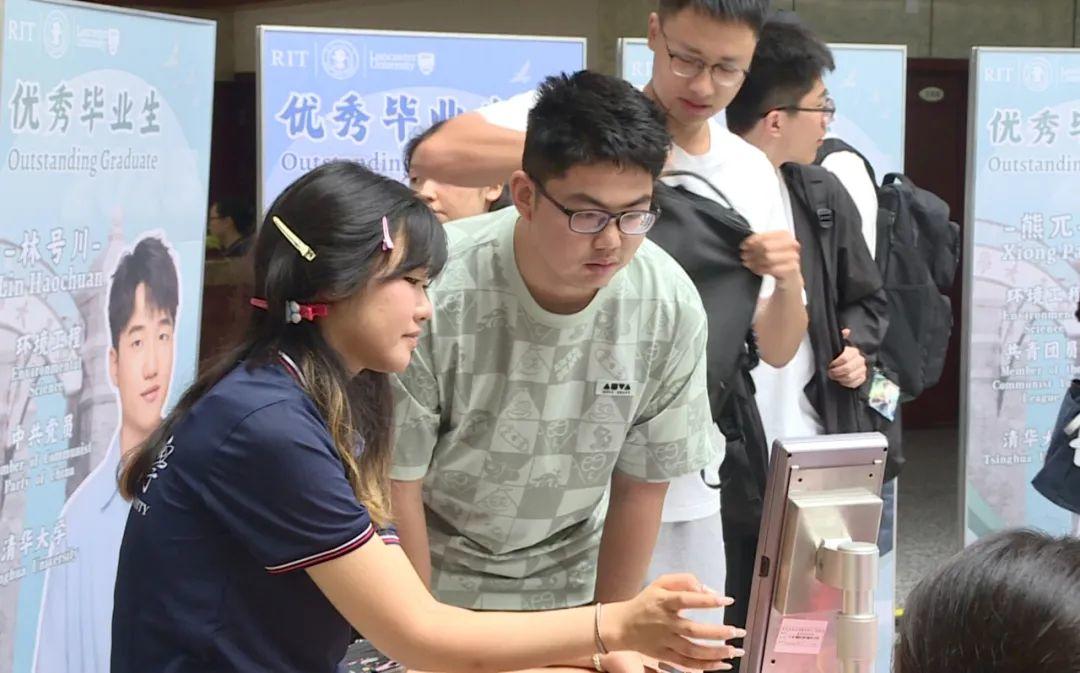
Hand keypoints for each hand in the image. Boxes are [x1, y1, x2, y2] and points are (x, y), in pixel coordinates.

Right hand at [603, 574, 744, 671]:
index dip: (707, 600)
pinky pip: (686, 664)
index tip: (727, 600)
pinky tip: (722, 663)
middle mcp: (664, 622)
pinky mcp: (664, 655)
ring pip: (692, 650)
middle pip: (692, 630)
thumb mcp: (660, 583)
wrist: (621, 626)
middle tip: (737, 631)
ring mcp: (664, 641)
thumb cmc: (646, 602)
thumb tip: (708, 590)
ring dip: (715, 652)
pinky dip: (705, 666)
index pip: (686, 599)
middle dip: (717, 632)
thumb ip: (684, 581)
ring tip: (734, 650)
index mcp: (663, 601)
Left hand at [740, 231, 801, 287]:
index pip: (764, 236)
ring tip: (747, 263)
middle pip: (765, 246)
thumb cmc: (778, 260)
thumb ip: (760, 243)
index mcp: (784, 234)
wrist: (790, 277)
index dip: (751, 241)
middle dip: (752, 252)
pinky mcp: (792, 268)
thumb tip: (746, 244)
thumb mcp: (770, 248)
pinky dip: (760, 269)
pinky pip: (771, 268)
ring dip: (754, 261)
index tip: (743, 246)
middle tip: (744, 256)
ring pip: (768, 257)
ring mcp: (793, 256)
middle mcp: (791, 243)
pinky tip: (756, 270)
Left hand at [828, 329, 867, 388]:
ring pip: (850, 377)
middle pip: (847, 369)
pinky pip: (855, 383)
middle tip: (830, 372)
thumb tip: (847, 330)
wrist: (845, 364)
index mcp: (854, 351)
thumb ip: (841, 337)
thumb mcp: (838, 345)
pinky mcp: (863, 378)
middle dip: (836, 372)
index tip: (829, 364)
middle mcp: (861, 360)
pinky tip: (841, 381)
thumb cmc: (839, 355)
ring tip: (834, 377)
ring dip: (840, 378)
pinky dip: (846, 383)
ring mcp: (863, 369)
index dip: (835, 363)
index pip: (845, 358)